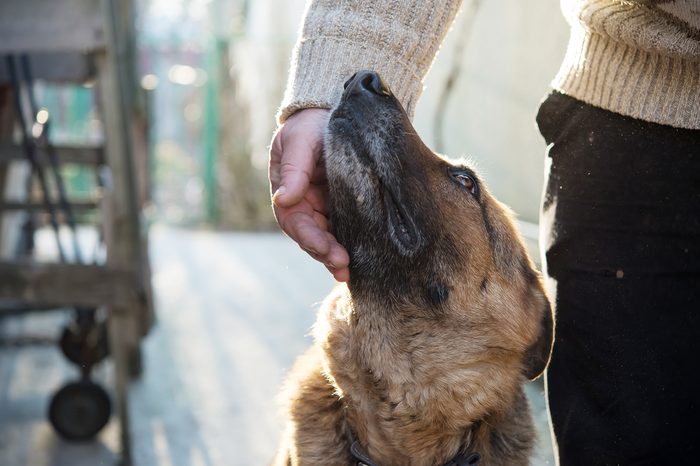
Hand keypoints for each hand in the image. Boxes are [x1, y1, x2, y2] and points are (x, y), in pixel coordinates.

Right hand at [269, 108, 349, 281]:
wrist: (332, 112)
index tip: (326, 250)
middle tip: (342, 267)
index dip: (310, 239)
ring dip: (336, 256)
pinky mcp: (343, 206)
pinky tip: (362, 259)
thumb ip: (294, 169)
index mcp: (288, 191)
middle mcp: (305, 204)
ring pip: (328, 237)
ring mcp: (324, 207)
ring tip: (350, 272)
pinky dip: (351, 244)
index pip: (295, 221)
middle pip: (312, 236)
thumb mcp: (300, 141)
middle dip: (325, 254)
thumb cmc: (310, 124)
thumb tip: (283, 200)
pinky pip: (346, 229)